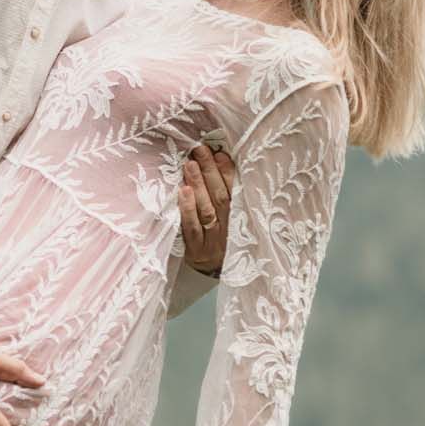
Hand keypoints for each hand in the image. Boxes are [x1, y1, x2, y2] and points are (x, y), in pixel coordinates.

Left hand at [180, 142, 234, 276]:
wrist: (214, 275)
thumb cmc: (224, 240)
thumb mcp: (234, 221)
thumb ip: (229, 195)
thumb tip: (219, 160)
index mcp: (241, 218)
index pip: (236, 192)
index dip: (229, 173)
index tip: (221, 154)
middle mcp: (230, 228)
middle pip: (221, 197)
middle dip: (210, 172)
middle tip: (200, 150)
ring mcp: (213, 240)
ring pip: (207, 210)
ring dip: (199, 185)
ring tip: (190, 164)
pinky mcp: (197, 250)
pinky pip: (193, 228)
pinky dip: (188, 209)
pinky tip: (183, 192)